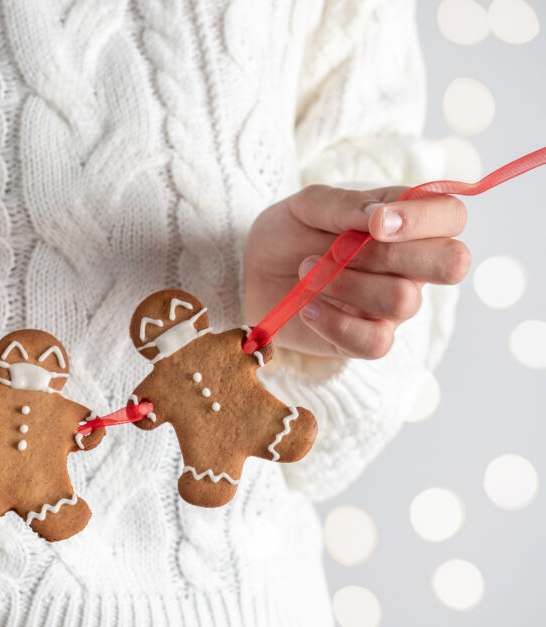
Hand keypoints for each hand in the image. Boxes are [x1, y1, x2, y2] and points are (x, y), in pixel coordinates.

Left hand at [243, 185, 469, 358]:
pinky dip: (334, 323)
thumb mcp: (306, 206)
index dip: (423, 219)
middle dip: (393, 254)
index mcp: (408, 222)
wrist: (252, 274)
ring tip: (307, 270)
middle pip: (452, 263)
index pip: (451, 215)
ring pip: (403, 300)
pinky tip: (308, 307)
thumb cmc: (289, 233)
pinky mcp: (368, 339)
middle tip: (342, 248)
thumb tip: (381, 214)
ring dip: (347, 283)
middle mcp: (412, 266)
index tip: (375, 223)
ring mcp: (394, 306)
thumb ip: (345, 204)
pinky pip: (375, 342)